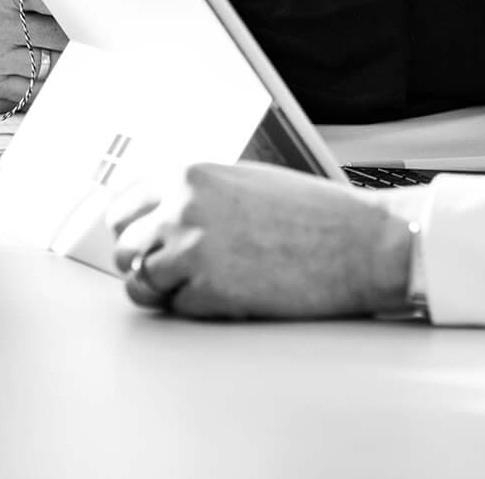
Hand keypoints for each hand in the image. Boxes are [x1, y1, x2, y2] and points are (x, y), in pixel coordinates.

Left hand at [108, 162, 414, 319]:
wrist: (361, 243)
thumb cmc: (316, 212)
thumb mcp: (246, 181)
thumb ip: (199, 194)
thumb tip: (158, 216)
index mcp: (190, 175)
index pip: (123, 205)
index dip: (130, 227)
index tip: (137, 239)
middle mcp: (182, 208)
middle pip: (125, 248)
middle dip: (144, 262)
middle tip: (174, 268)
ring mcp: (192, 251)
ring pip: (142, 282)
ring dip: (168, 288)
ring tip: (206, 281)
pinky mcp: (208, 291)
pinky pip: (177, 309)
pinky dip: (198, 307)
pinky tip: (232, 291)